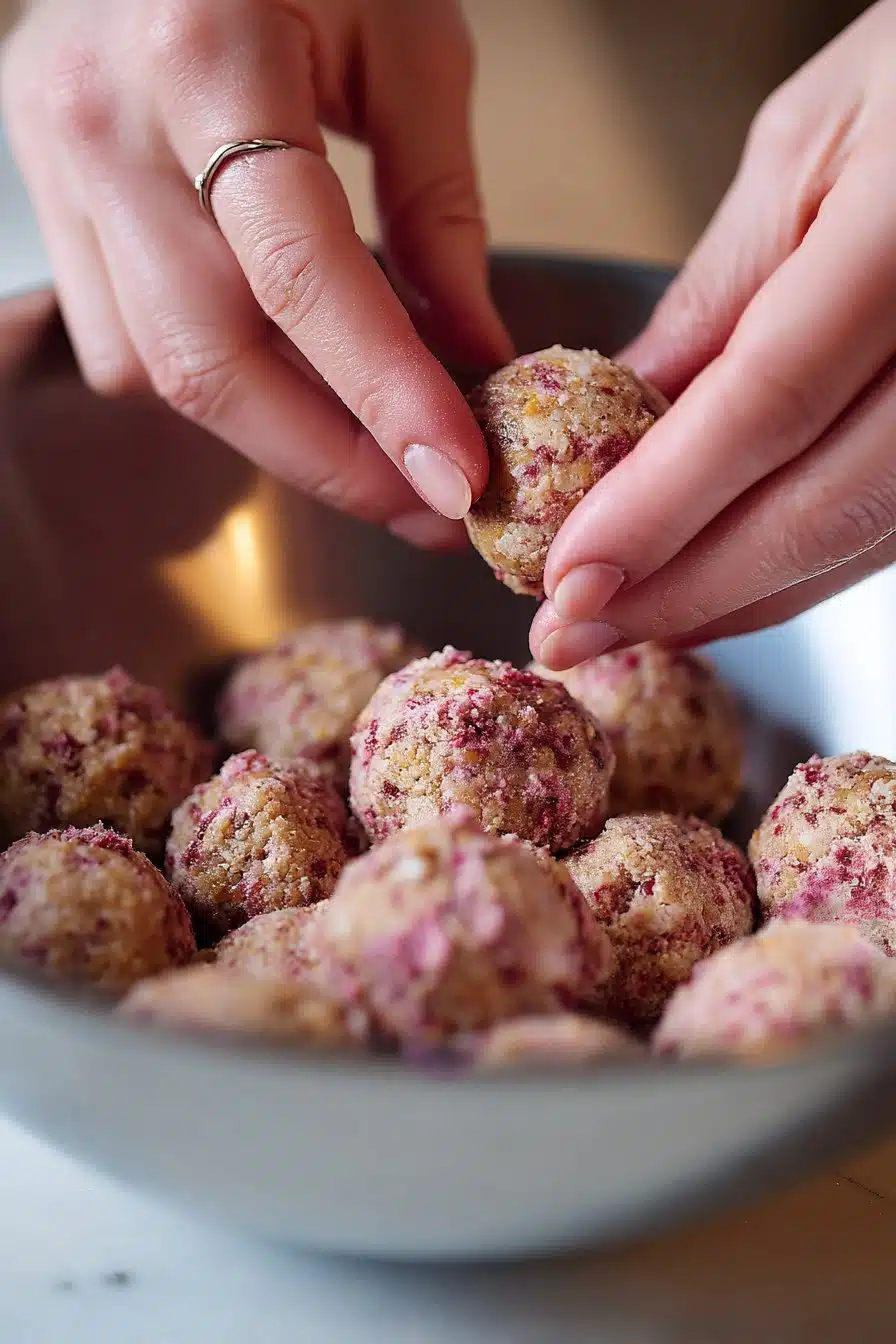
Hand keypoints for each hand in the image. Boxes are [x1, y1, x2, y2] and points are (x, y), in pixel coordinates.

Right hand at [1, 0, 511, 548]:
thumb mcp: (413, 43)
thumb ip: (441, 211)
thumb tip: (473, 360)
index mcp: (205, 51)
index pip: (299, 272)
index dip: (383, 396)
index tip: (456, 477)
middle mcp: (103, 120)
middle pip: (211, 359)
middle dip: (331, 458)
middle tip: (428, 501)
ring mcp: (54, 163)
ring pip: (160, 372)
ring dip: (278, 431)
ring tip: (375, 444)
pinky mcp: (45, 199)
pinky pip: (123, 346)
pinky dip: (216, 383)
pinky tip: (286, 369)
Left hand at [531, 0, 895, 669]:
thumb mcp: (804, 148)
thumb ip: (717, 298)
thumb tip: (620, 420)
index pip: (768, 404)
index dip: (661, 506)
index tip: (568, 573)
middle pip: (820, 507)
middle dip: (682, 590)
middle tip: (572, 631)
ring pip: (858, 539)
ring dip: (733, 599)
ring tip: (626, 622)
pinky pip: (887, 525)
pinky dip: (796, 567)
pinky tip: (718, 588)